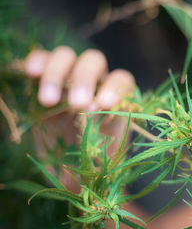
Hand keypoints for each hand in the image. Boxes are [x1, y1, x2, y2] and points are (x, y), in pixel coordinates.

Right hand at [25, 46, 134, 189]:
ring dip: (57, 73)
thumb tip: (99, 132)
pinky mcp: (44, 82)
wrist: (72, 172)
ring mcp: (69, 80)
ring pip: (67, 56)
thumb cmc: (96, 164)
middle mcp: (95, 83)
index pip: (121, 79)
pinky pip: (41, 59)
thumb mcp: (107, 157)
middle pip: (93, 61)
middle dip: (85, 80)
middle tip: (77, 105)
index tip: (104, 105)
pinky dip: (37, 62)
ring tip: (48, 101)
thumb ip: (107, 142)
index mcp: (116, 99)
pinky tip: (32, 73)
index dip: (114, 88)